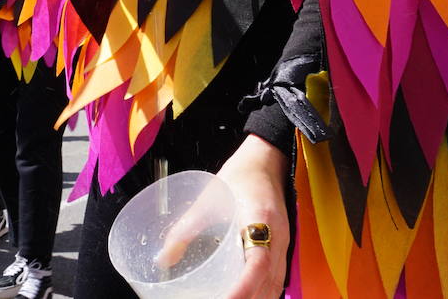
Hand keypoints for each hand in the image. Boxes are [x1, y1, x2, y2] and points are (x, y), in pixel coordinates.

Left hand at [155, 136, 289, 298]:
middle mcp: (277, 236)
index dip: (243, 288)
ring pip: (275, 285)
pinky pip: (277, 279)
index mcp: (260, 220)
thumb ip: (184, 230)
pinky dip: (264, 294)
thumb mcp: (207, 201)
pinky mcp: (281, 248)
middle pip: (269, 283)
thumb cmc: (239, 177)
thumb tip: (163, 258)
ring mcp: (283, 244)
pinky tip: (249, 297)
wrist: (265, 161)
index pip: (258, 264)